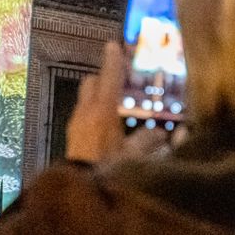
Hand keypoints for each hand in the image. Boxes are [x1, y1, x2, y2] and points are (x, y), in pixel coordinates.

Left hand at [64, 41, 174, 167]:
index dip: (113, 61)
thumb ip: (148, 141)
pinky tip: (104, 126)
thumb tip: (162, 134)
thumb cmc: (108, 169)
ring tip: (114, 105)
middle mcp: (86, 111)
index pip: (109, 77)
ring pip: (85, 98)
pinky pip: (82, 114)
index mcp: (103, 111)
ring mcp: (76, 123)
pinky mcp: (71, 136)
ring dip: (97, 96)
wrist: (79, 190)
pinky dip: (93, 111)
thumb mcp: (134, 156)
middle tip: (118, 80)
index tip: (113, 45)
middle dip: (103, 77)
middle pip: (91, 82)